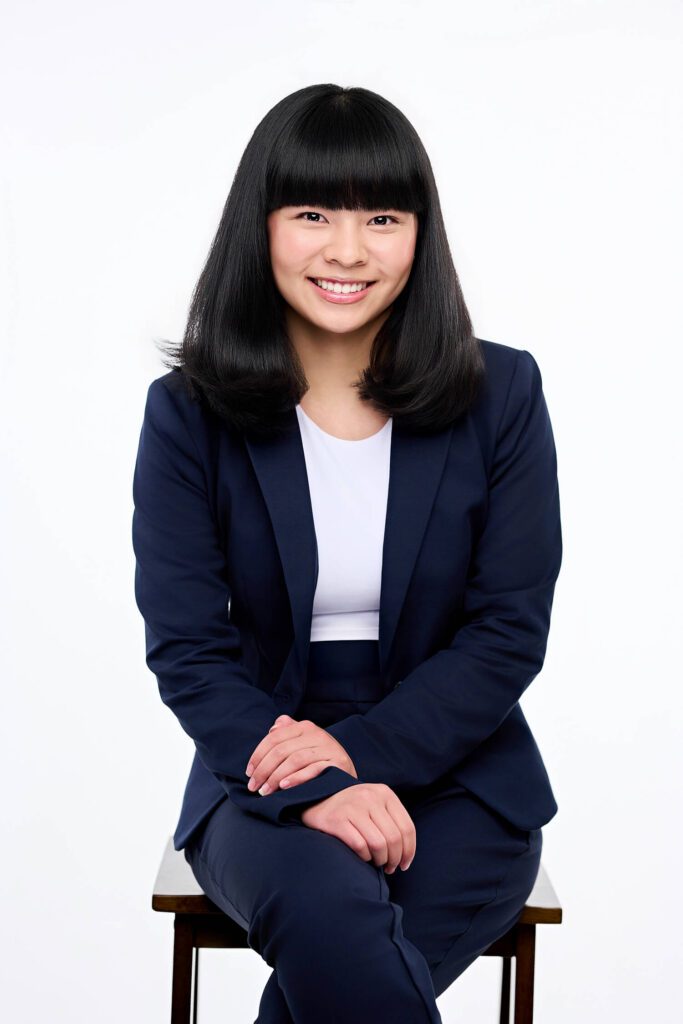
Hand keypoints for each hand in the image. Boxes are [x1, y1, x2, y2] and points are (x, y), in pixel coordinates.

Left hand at [245, 715, 357, 795]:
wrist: (347, 775)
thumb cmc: (319, 760)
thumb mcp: (303, 744)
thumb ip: (288, 733)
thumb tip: (274, 727)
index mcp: (305, 727)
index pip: (274, 738)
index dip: (258, 755)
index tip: (249, 772)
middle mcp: (317, 734)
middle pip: (281, 750)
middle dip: (263, 770)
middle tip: (254, 787)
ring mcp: (328, 748)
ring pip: (294, 760)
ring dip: (276, 777)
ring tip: (265, 791)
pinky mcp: (337, 763)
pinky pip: (313, 770)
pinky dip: (296, 778)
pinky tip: (283, 786)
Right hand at [299, 783, 415, 873]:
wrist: (317, 798)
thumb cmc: (352, 809)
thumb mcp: (375, 805)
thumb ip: (391, 821)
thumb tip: (406, 853)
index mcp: (384, 793)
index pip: (407, 827)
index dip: (409, 851)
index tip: (404, 864)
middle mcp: (370, 796)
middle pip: (394, 838)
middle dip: (394, 859)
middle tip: (389, 868)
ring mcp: (352, 806)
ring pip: (378, 844)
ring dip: (380, 860)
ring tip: (376, 864)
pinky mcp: (337, 819)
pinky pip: (359, 846)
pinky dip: (364, 856)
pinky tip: (362, 857)